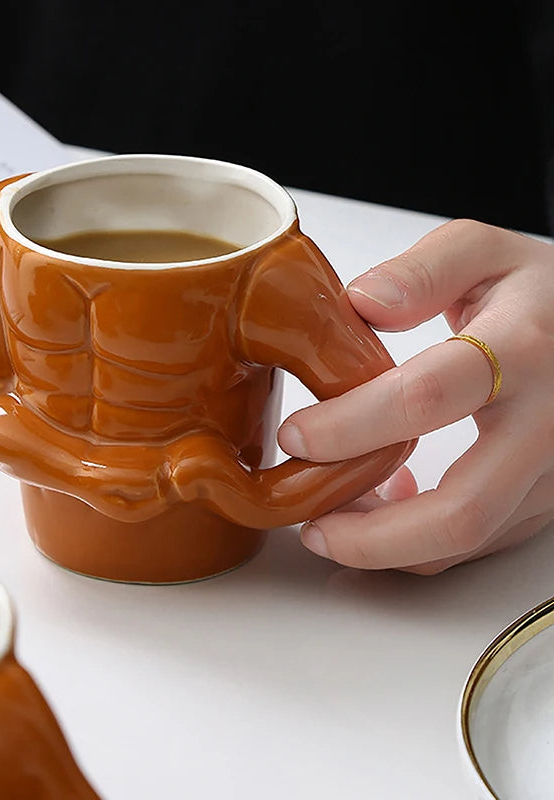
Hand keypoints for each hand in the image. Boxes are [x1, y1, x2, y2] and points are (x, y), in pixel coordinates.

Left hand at [277, 219, 553, 573]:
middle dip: (370, 532)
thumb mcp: (484, 253)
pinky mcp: (544, 500)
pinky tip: (378, 509)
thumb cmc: (536, 294)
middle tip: (307, 522)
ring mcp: (551, 472)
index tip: (297, 437)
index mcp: (520, 350)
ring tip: (326, 524)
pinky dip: (415, 542)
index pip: (426, 398)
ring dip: (385, 547)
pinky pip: (475, 542)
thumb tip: (363, 303)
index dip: (352, 425)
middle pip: (461, 509)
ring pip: (466, 540)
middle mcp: (547, 423)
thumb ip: (423, 270)